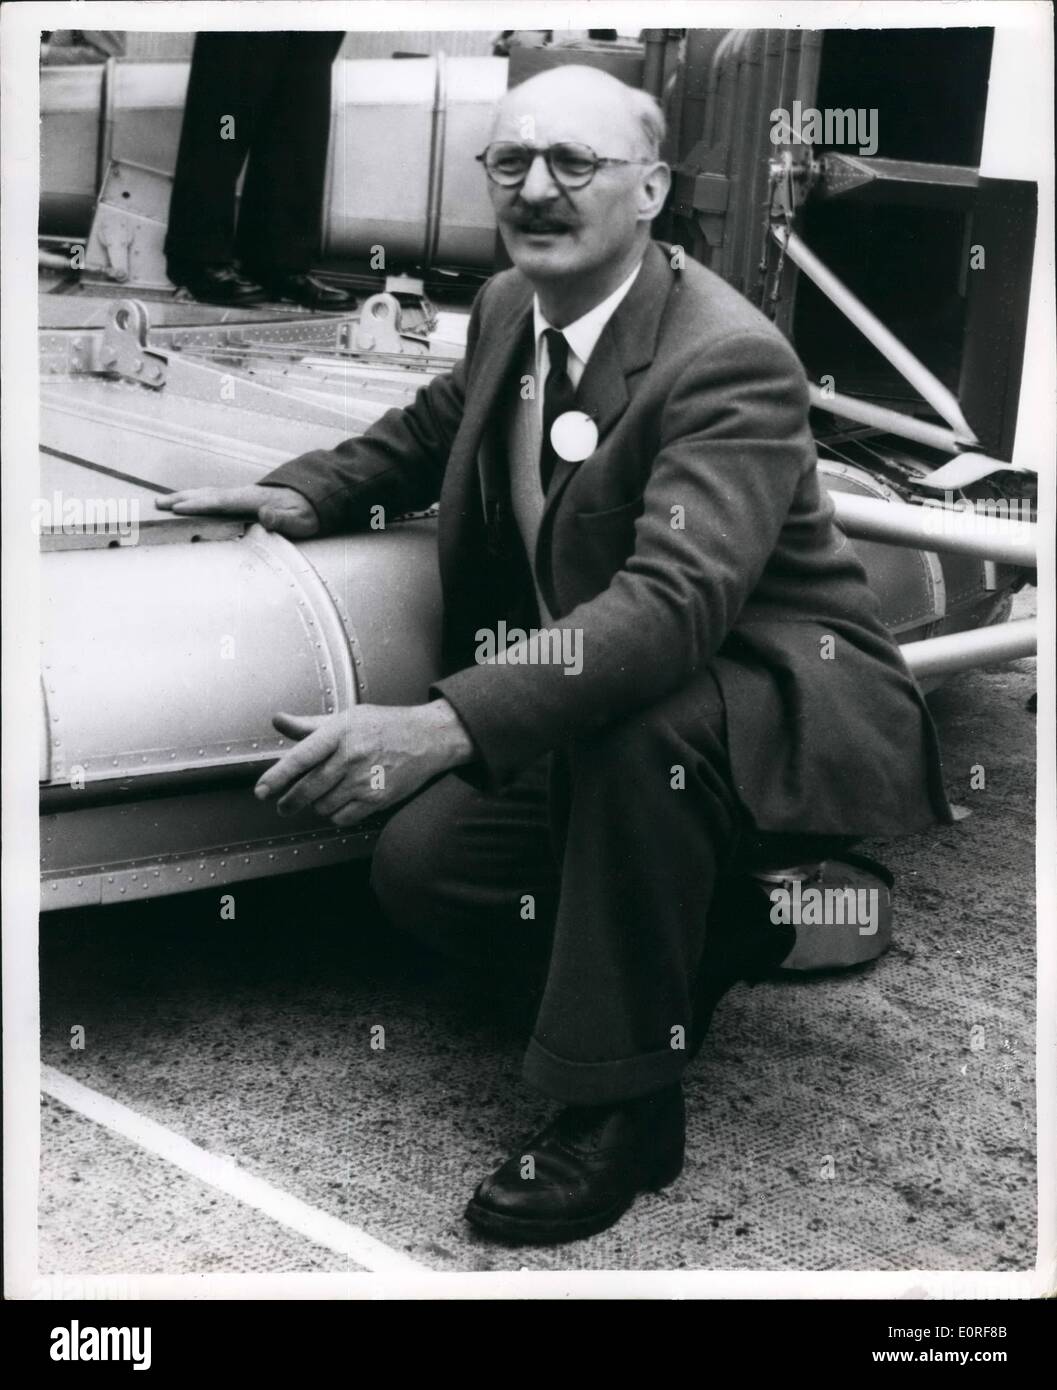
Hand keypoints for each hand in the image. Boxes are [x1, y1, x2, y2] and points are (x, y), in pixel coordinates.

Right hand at [154, 484, 319, 537]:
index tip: (178, 508)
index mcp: (253, 499)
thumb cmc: (306, 512)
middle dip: (182, 498)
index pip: (221, 501)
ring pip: (207, 493)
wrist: (314, 498)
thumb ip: (282, 519)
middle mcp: (243, 493)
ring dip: (185, 497)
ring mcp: (240, 494)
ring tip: (163, 502)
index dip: (200, 504)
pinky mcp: (240, 498)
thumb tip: (265, 515)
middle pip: (207, 494)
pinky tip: (186, 503)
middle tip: (158, 504)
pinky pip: (213, 498)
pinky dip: (196, 498)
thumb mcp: (300, 520)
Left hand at [256, 700, 474, 825]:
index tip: (262, 790)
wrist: (428, 738)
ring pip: (324, 805)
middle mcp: (351, 756)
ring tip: (323, 795)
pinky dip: (336, 814)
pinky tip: (340, 803)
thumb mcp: (348, 717)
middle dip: (290, 801)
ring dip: (317, 805)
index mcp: (340, 732)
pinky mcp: (378, 799)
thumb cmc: (386, 725)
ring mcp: (365, 780)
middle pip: (309, 788)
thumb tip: (278, 721)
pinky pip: (343, 817)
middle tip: (284, 805)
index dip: (277, 776)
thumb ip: (310, 725)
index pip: (301, 757)